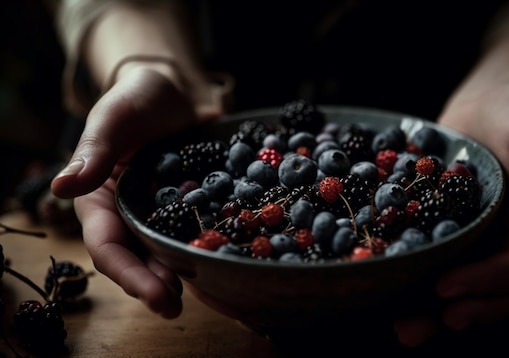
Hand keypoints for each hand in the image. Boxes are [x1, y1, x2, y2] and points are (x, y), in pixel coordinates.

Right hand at [51, 67, 224, 317]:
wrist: (174, 89)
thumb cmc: (134, 99)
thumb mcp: (112, 119)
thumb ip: (93, 152)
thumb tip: (61, 188)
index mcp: (101, 203)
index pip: (108, 248)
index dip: (129, 275)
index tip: (155, 295)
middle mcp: (131, 215)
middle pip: (140, 258)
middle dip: (158, 285)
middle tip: (178, 305)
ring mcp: (165, 213)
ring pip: (170, 251)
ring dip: (185, 272)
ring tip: (206, 288)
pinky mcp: (195, 205)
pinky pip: (201, 228)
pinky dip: (213, 243)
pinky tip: (230, 254)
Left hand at [394, 78, 508, 345]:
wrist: (491, 96)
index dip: (485, 282)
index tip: (446, 287)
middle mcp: (502, 237)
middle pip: (488, 290)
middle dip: (456, 310)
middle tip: (413, 326)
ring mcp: (472, 233)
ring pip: (459, 281)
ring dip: (430, 309)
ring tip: (398, 327)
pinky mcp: (442, 221)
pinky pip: (432, 254)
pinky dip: (413, 274)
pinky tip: (386, 286)